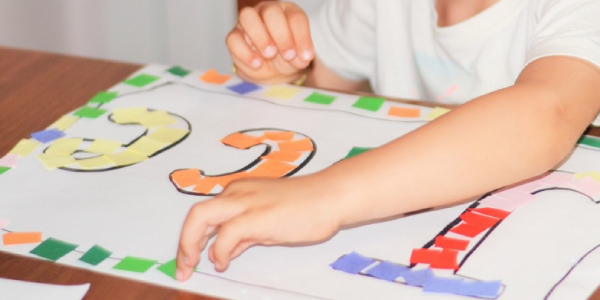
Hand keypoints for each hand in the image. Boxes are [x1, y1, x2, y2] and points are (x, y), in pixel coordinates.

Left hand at [175, 175, 341, 280]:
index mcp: (239, 192)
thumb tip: (224, 250)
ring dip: (190, 245)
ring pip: (200, 218)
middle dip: (184, 243)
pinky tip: (223, 262)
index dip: (193, 238)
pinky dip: (219, 252)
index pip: (206, 214)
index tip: (190, 259)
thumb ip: (243, 234)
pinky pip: (225, 235)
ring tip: (191, 266)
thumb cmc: (305, 208)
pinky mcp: (255, 216)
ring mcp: (244, 203)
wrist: (329, 197)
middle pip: (196, 214)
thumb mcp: (266, 222)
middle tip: (183, 267)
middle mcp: (236, 193)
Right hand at [226, 2, 314, 83]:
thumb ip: (302, 56)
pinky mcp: (234, 37)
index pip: (296, 17)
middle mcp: (267, 11)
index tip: (305, 56)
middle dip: (281, 35)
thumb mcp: (298, 58)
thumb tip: (302, 58)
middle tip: (288, 55)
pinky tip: (257, 64)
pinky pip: (233, 38)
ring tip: (270, 55)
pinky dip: (245, 52)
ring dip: (260, 36)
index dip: (302, 37)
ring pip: (247, 16)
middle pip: (271, 11)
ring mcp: (248, 22)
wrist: (272, 72)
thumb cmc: (286, 57)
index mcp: (288, 12)